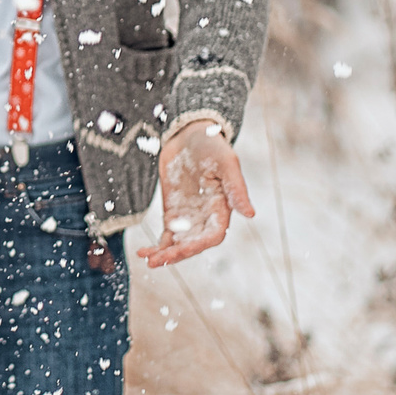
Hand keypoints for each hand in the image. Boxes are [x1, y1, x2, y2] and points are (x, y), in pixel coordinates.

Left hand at [137, 118, 253, 269]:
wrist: (189, 134)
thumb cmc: (212, 145)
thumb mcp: (226, 162)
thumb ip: (236, 188)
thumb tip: (251, 214)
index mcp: (221, 208)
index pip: (213, 235)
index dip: (199, 244)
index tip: (182, 248)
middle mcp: (206, 218)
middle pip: (193, 244)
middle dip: (177, 254)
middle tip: (159, 260)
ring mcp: (188, 217)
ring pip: (178, 244)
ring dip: (165, 255)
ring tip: (149, 260)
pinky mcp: (173, 214)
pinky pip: (166, 236)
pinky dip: (157, 247)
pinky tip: (144, 253)